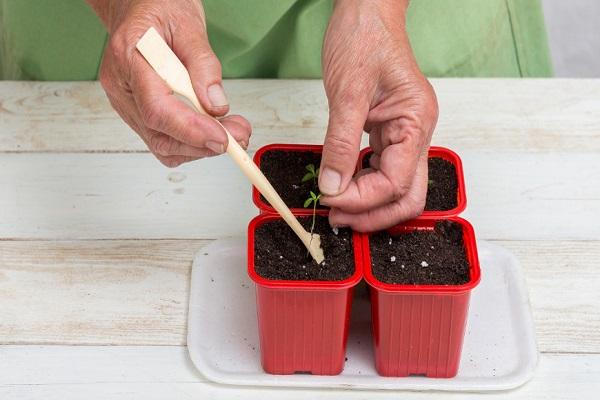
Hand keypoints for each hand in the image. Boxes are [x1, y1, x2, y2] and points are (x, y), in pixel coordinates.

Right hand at [87, 0, 250, 166]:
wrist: (140, 7)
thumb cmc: (159, 9)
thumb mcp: (188, 24)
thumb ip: (203, 64)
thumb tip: (216, 105)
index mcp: (128, 58)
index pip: (157, 109)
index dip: (191, 130)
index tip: (222, 137)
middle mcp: (122, 87)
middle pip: (160, 135)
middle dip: (203, 143)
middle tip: (238, 135)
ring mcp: (127, 104)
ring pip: (163, 145)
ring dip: (201, 147)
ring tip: (231, 131)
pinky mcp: (137, 113)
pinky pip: (164, 139)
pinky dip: (191, 143)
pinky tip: (211, 130)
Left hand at [319, 0, 437, 231]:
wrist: (366, 11)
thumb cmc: (364, 38)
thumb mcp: (348, 93)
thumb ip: (341, 144)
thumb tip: (333, 186)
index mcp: (415, 123)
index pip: (396, 183)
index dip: (362, 200)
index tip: (329, 201)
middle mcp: (416, 133)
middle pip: (407, 196)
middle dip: (373, 214)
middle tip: (338, 221)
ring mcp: (403, 134)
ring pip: (395, 187)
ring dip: (368, 204)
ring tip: (336, 210)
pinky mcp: (388, 131)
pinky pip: (381, 170)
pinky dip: (363, 186)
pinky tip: (343, 188)